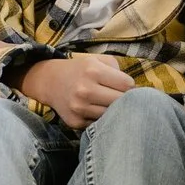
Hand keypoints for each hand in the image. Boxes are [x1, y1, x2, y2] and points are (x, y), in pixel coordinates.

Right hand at [18, 56, 134, 129]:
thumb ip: (118, 69)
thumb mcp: (97, 60)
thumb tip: (134, 89)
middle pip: (121, 102)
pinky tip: (96, 111)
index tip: (124, 86)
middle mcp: (85, 90)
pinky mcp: (75, 122)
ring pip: (111, 115)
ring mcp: (79, 108)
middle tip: (119, 97)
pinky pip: (98, 124)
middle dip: (124, 100)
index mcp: (93, 71)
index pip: (127, 85)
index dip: (130, 86)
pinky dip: (101, 120)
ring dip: (113, 111)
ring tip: (108, 103)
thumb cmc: (81, 69)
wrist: (50, 81)